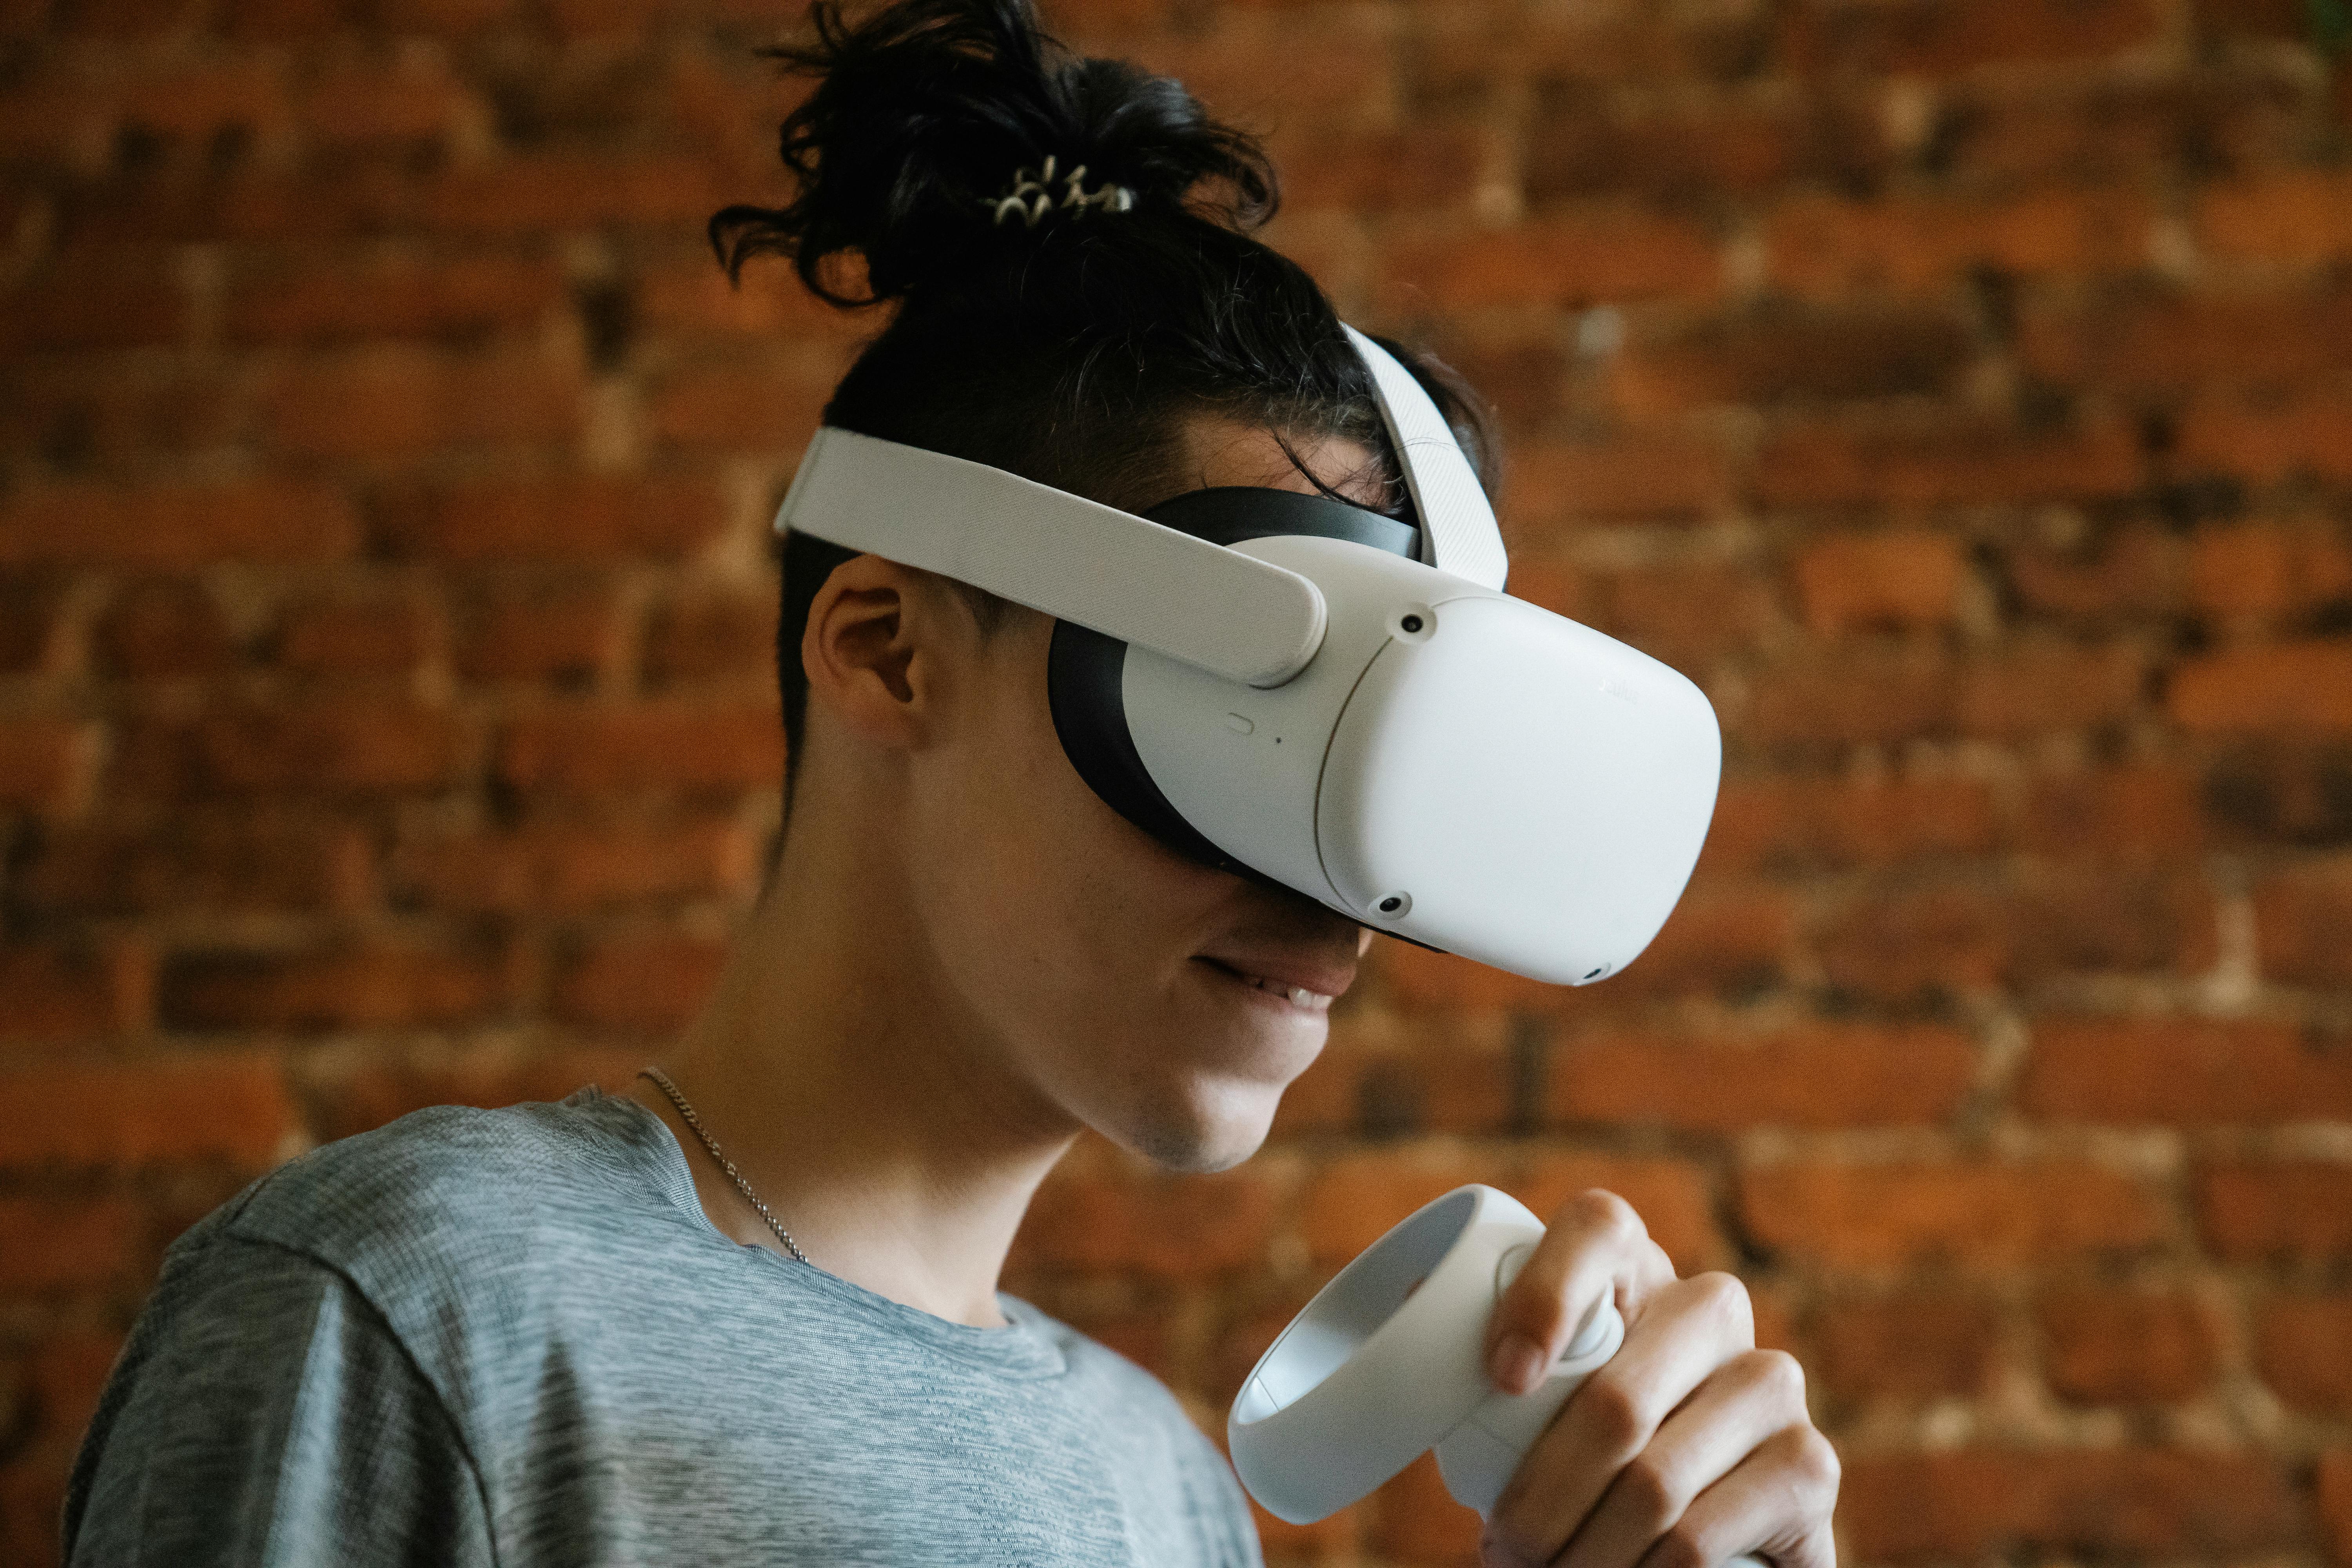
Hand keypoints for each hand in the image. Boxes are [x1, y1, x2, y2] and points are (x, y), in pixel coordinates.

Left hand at [1476, 1190, 1838, 1567]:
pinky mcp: (1810, 1465)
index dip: (1546, 1295)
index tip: (1501, 1379)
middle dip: (1542, 1497)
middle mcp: (1711, 1309)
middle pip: (1616, 1398)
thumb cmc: (1580, 1459)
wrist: (1700, 1539)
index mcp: (1632, 1271)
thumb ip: (1486, 1362)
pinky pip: (1702, 1538)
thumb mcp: (1534, 1402)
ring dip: (1583, 1553)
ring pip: (1654, 1482)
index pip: (1598, 1227)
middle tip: (1505, 1546)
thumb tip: (1400, 1323)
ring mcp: (1770, 1382)